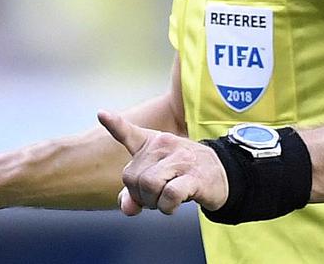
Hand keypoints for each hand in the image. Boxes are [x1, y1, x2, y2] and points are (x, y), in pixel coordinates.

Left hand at [98, 110, 227, 215]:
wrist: (222, 174)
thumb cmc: (183, 174)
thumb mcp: (157, 179)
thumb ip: (134, 193)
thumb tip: (127, 208)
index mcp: (152, 142)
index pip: (129, 132)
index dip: (115, 124)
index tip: (101, 114)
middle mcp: (163, 145)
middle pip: (132, 178)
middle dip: (140, 196)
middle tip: (156, 197)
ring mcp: (179, 159)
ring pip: (148, 185)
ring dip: (153, 203)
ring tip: (165, 201)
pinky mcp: (193, 176)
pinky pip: (169, 195)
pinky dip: (167, 206)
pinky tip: (174, 205)